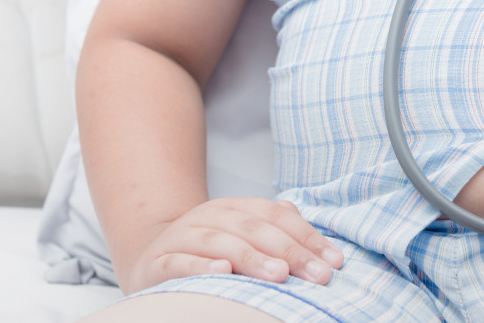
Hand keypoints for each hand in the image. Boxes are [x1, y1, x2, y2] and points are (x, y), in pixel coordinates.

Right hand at [121, 197, 344, 293]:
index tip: (334, 262)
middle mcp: (208, 216)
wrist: (149, 258)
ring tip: (279, 275)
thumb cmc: (209, 254)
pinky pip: (179, 262)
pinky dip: (200, 266)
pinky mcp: (157, 263)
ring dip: (252, 258)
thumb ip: (277, 234)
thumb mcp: (242, 238)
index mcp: (233, 207)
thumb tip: (322, 248)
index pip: (276, 215)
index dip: (307, 236)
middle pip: (253, 229)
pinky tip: (222, 272)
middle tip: (317, 274)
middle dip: (290, 251)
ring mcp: (181, 237)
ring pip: (220, 242)